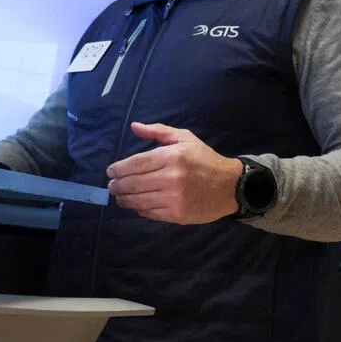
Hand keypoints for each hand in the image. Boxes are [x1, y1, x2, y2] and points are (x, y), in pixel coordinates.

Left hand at [106, 122, 243, 224]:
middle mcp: (170, 177)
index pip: (134, 164)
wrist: (230, 185)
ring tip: (121, 196)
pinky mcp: (175, 214)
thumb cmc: (205, 159)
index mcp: (172, 156)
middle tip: (113, 185)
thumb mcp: (185, 139)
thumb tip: (134, 126)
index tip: (111, 171)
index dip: (118, 169)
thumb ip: (158, 131)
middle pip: (131, 183)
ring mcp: (172, 198)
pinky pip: (147, 212)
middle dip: (117, 185)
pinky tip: (137, 203)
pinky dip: (138, 208)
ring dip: (123, 199)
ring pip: (136, 200)